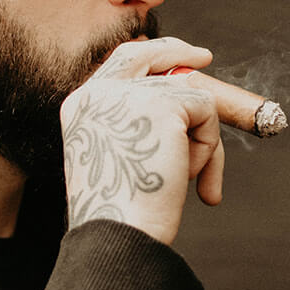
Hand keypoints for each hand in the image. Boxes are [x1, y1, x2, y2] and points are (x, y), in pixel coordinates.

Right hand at [60, 37, 224, 246]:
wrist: (119, 236)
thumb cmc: (123, 216)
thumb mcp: (123, 159)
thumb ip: (143, 125)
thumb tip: (190, 100)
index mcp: (81, 109)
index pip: (120, 65)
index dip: (154, 57)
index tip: (186, 59)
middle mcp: (97, 93)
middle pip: (148, 55)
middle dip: (180, 53)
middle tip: (206, 57)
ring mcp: (128, 94)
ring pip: (188, 98)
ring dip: (200, 143)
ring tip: (184, 181)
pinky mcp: (162, 102)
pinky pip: (206, 112)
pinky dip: (208, 148)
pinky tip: (185, 177)